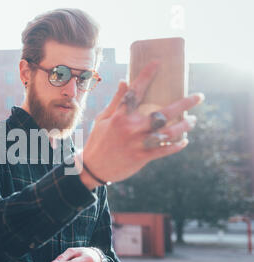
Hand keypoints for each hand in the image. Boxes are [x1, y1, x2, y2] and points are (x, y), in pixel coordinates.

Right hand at [78, 61, 204, 189]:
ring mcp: (137, 143)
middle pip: (162, 113)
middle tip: (199, 96)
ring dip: (184, 126)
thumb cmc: (98, 140)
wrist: (93, 168)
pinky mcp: (141, 157)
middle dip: (184, 103)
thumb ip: (116, 101)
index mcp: (120, 116)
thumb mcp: (103, 119)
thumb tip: (123, 80)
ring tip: (192, 120)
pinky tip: (184, 140)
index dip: (146, 76)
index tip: (158, 63)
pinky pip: (164, 150)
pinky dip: (176, 145)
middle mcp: (130, 128)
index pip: (135, 91)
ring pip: (168, 132)